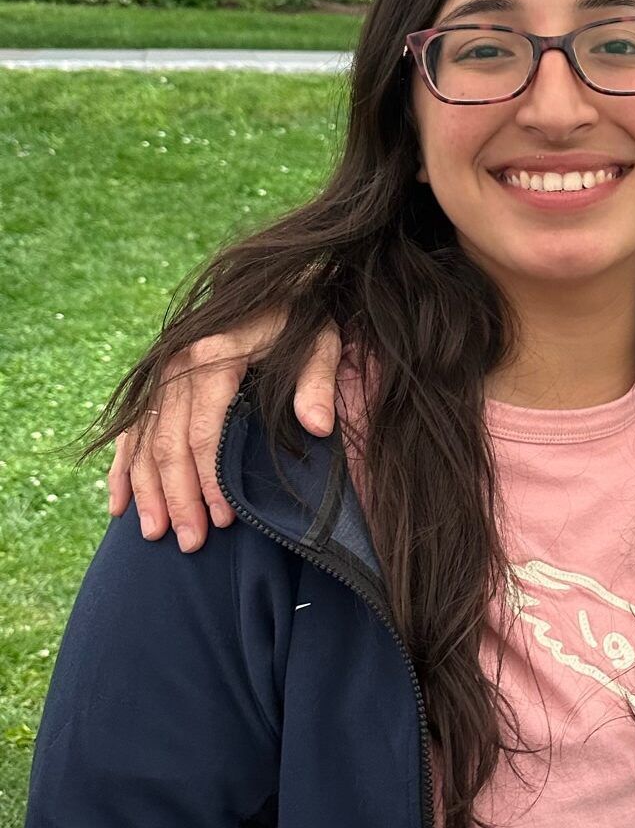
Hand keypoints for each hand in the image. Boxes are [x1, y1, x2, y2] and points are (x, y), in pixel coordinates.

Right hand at [107, 315, 341, 552]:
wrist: (278, 284)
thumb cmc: (303, 318)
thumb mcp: (321, 342)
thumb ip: (318, 383)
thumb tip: (317, 426)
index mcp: (214, 354)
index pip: (204, 432)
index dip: (211, 480)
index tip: (224, 520)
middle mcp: (177, 363)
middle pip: (168, 444)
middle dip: (177, 498)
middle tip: (190, 543)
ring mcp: (161, 372)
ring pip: (144, 441)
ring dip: (147, 492)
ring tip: (155, 535)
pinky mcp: (157, 381)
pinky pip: (132, 430)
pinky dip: (124, 468)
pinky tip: (119, 504)